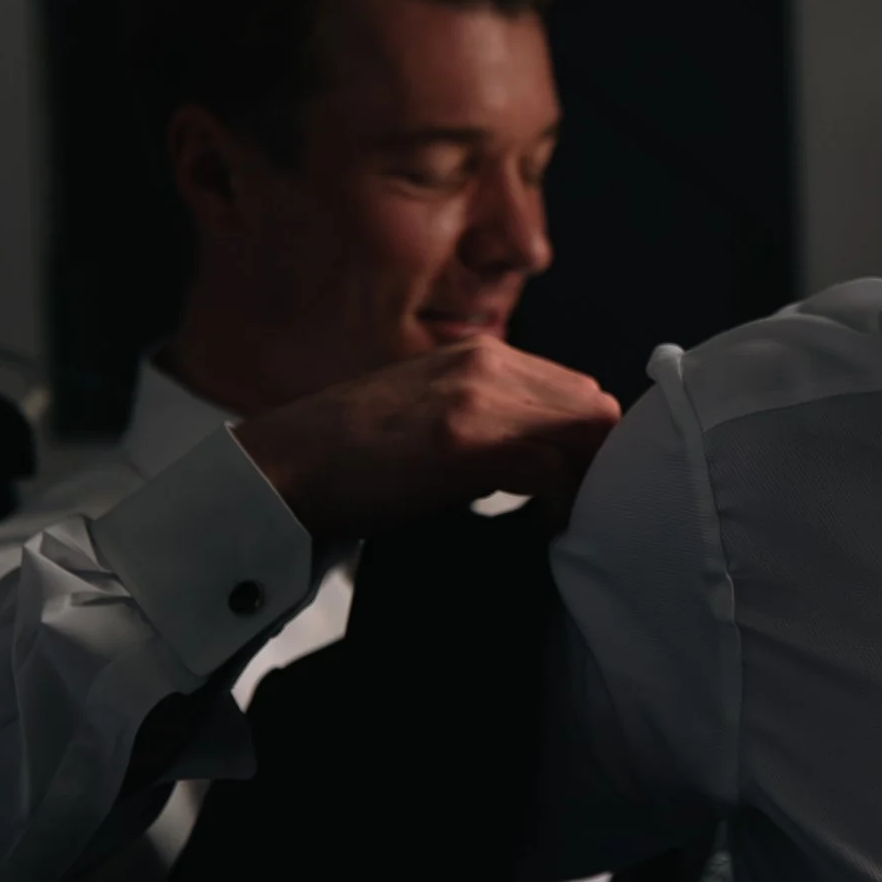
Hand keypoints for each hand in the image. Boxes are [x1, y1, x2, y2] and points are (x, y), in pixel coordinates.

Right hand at [233, 338, 621, 539]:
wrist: (283, 467)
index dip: (589, 444)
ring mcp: (478, 398)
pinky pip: (553, 470)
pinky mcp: (466, 440)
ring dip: (585, 483)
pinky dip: (559, 504)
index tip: (582, 486)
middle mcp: (488, 364)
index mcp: (482, 355)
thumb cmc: (352, 456)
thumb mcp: (432, 412)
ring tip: (563, 519)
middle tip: (583, 507)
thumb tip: (546, 456)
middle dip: (598, 462)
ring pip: (584, 434)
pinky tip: (539, 526)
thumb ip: (489, 416)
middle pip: (593, 409)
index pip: (579, 391)